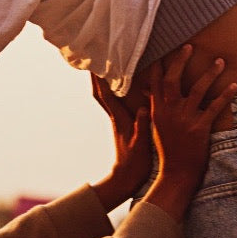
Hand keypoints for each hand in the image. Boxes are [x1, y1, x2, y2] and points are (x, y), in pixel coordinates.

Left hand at [88, 75, 151, 211]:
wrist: (126, 178)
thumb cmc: (135, 164)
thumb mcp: (142, 145)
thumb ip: (142, 127)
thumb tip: (143, 109)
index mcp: (119, 120)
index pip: (106, 95)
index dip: (101, 79)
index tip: (96, 64)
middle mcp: (115, 117)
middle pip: (100, 92)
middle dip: (96, 76)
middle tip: (92, 59)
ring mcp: (117, 120)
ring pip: (104, 97)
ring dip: (101, 81)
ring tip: (100, 67)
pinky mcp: (121, 124)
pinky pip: (113, 102)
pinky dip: (111, 91)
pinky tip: (116, 86)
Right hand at [142, 44, 236, 221]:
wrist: (175, 174)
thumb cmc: (166, 151)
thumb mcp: (155, 127)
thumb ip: (153, 107)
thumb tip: (147, 93)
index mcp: (157, 109)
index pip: (155, 80)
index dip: (159, 63)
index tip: (163, 48)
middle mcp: (169, 110)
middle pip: (174, 79)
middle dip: (181, 61)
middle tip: (189, 46)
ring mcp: (185, 118)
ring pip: (197, 89)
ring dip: (210, 73)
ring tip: (219, 61)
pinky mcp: (200, 128)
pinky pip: (214, 107)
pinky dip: (225, 95)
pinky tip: (234, 84)